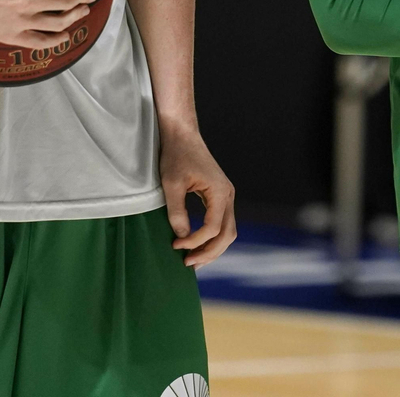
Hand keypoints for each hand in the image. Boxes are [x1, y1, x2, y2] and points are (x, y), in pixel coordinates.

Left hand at [159, 123, 236, 267]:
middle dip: (209, 252)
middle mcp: (228, 195)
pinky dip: (212, 237)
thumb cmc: (176, 155)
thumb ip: (177, 212)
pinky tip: (197, 245)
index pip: (213, 227)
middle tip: (188, 264)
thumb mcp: (171, 184)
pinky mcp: (219, 196)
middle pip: (227, 234)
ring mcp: (226, 195)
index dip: (195, 241)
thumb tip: (182, 236)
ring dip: (212, 247)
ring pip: (228, 231)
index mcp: (220, 191)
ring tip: (193, 260)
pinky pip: (221, 222)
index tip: (176, 245)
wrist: (182, 135)